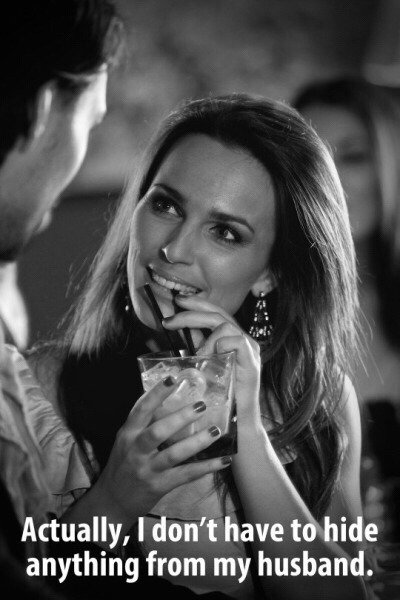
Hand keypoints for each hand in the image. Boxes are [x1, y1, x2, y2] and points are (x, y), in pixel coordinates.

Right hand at [93, 375, 230, 525]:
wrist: (113, 500)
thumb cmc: (123, 463)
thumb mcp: (126, 440)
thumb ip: (143, 422)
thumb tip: (166, 397)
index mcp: (128, 434)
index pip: (141, 410)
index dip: (156, 394)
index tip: (172, 379)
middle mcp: (136, 450)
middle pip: (158, 431)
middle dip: (180, 417)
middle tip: (201, 405)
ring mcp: (148, 469)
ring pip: (174, 454)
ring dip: (197, 442)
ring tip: (216, 431)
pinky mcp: (159, 485)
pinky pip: (186, 475)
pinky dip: (206, 467)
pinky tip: (224, 460)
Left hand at [163, 295, 261, 428]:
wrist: (240, 424)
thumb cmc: (223, 399)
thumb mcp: (205, 367)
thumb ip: (197, 349)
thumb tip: (179, 332)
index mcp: (233, 340)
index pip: (215, 313)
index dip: (196, 305)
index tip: (177, 302)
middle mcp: (244, 340)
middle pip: (218, 313)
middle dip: (193, 310)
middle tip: (172, 314)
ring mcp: (250, 349)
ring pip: (226, 324)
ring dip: (206, 335)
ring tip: (198, 353)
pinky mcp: (252, 360)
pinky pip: (235, 340)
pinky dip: (219, 345)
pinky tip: (210, 357)